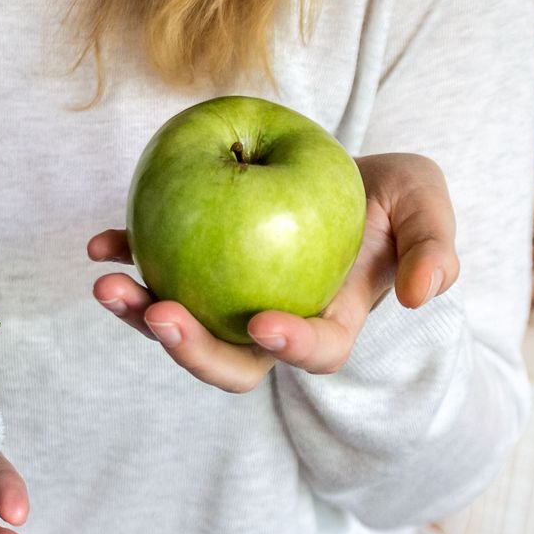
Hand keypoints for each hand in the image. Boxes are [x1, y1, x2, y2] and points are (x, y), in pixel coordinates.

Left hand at [88, 152, 459, 392]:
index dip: (290, 346)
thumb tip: (425, 293)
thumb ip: (434, 246)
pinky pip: (156, 269)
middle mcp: (270, 323)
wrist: (338, 172)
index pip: (312, 350)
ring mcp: (228, 300)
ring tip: (108, 284)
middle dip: (190, 351)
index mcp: (328, 324)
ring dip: (139, 312)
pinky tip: (99, 244)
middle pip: (229, 360)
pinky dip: (127, 258)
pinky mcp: (195, 264)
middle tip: (159, 316)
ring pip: (181, 323)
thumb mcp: (425, 202)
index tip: (265, 324)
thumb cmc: (388, 193)